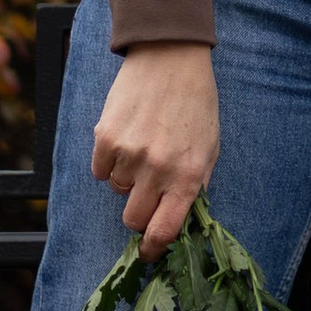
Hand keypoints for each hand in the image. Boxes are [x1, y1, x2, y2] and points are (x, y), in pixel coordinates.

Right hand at [90, 44, 218, 253]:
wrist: (170, 57)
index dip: (154, 249)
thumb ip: (197, 184)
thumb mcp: (210, 146)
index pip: (165, 231)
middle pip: (134, 220)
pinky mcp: (105, 137)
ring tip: (142, 146)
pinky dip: (109, 161)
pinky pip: (100, 170)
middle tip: (145, 191)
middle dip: (138, 213)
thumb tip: (181, 219)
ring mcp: (130, 154)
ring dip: (127, 178)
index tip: (148, 253)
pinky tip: (126, 136)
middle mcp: (158, 170)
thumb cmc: (195, 102)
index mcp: (188, 176)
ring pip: (117, 191)